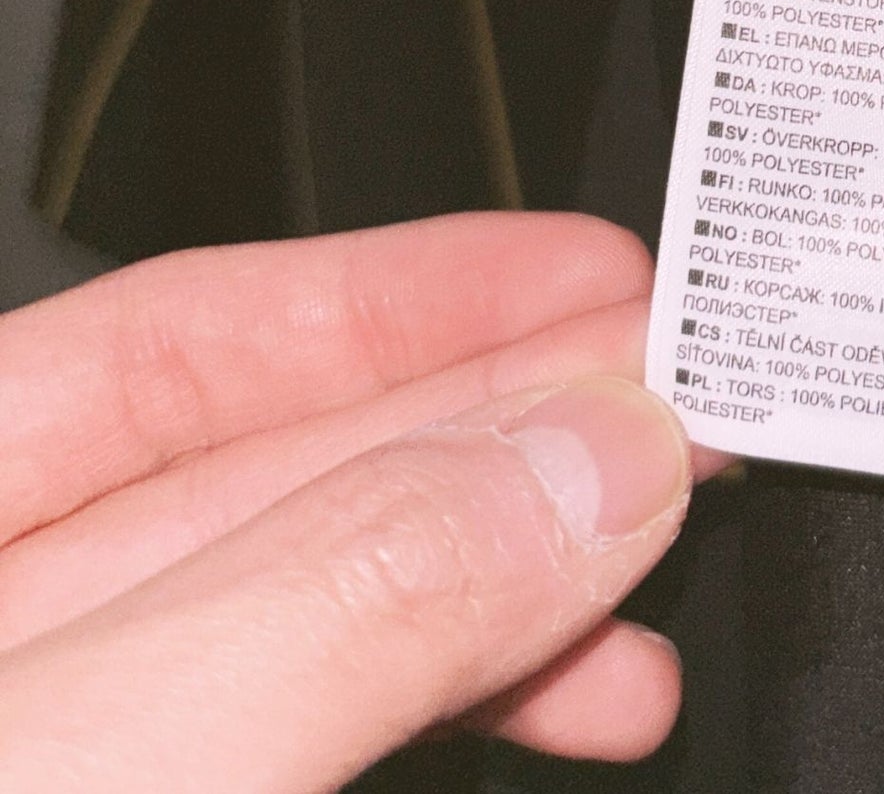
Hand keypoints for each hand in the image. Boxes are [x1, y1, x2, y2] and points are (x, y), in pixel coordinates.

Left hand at [0, 213, 726, 789]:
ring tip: (666, 553)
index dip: (407, 289)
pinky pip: (344, 737)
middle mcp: (7, 647)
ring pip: (337, 618)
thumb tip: (585, 455)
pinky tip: (580, 691)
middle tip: (682, 396)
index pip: (170, 341)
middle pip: (286, 472)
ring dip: (530, 582)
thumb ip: (338, 600)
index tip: (593, 273)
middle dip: (512, 428)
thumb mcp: (90, 769)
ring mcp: (83, 762)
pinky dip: (482, 705)